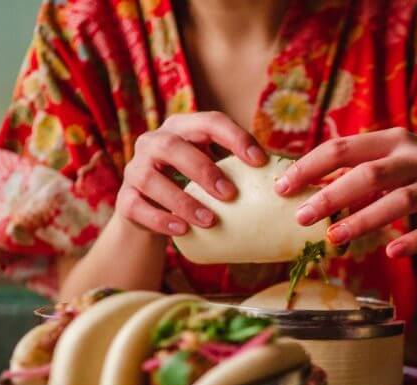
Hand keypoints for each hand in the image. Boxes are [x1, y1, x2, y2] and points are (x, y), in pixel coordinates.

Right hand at [116, 112, 267, 235]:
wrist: (154, 215)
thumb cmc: (197, 188)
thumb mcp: (217, 172)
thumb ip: (243, 170)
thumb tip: (291, 180)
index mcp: (182, 130)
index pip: (209, 121)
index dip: (234, 137)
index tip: (260, 161)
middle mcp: (154, 143)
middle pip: (172, 145)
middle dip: (203, 169)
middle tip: (230, 194)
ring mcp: (135, 170)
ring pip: (150, 178)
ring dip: (182, 200)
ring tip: (210, 220)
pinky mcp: (125, 199)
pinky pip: (136, 206)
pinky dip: (160, 219)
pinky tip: (182, 230)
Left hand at [275, 128, 416, 256]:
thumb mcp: (394, 158)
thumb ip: (357, 166)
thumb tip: (304, 180)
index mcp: (395, 140)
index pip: (344, 148)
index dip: (310, 167)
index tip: (282, 187)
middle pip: (369, 175)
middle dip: (331, 195)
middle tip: (301, 217)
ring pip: (398, 203)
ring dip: (363, 220)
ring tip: (334, 237)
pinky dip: (411, 242)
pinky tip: (389, 252)